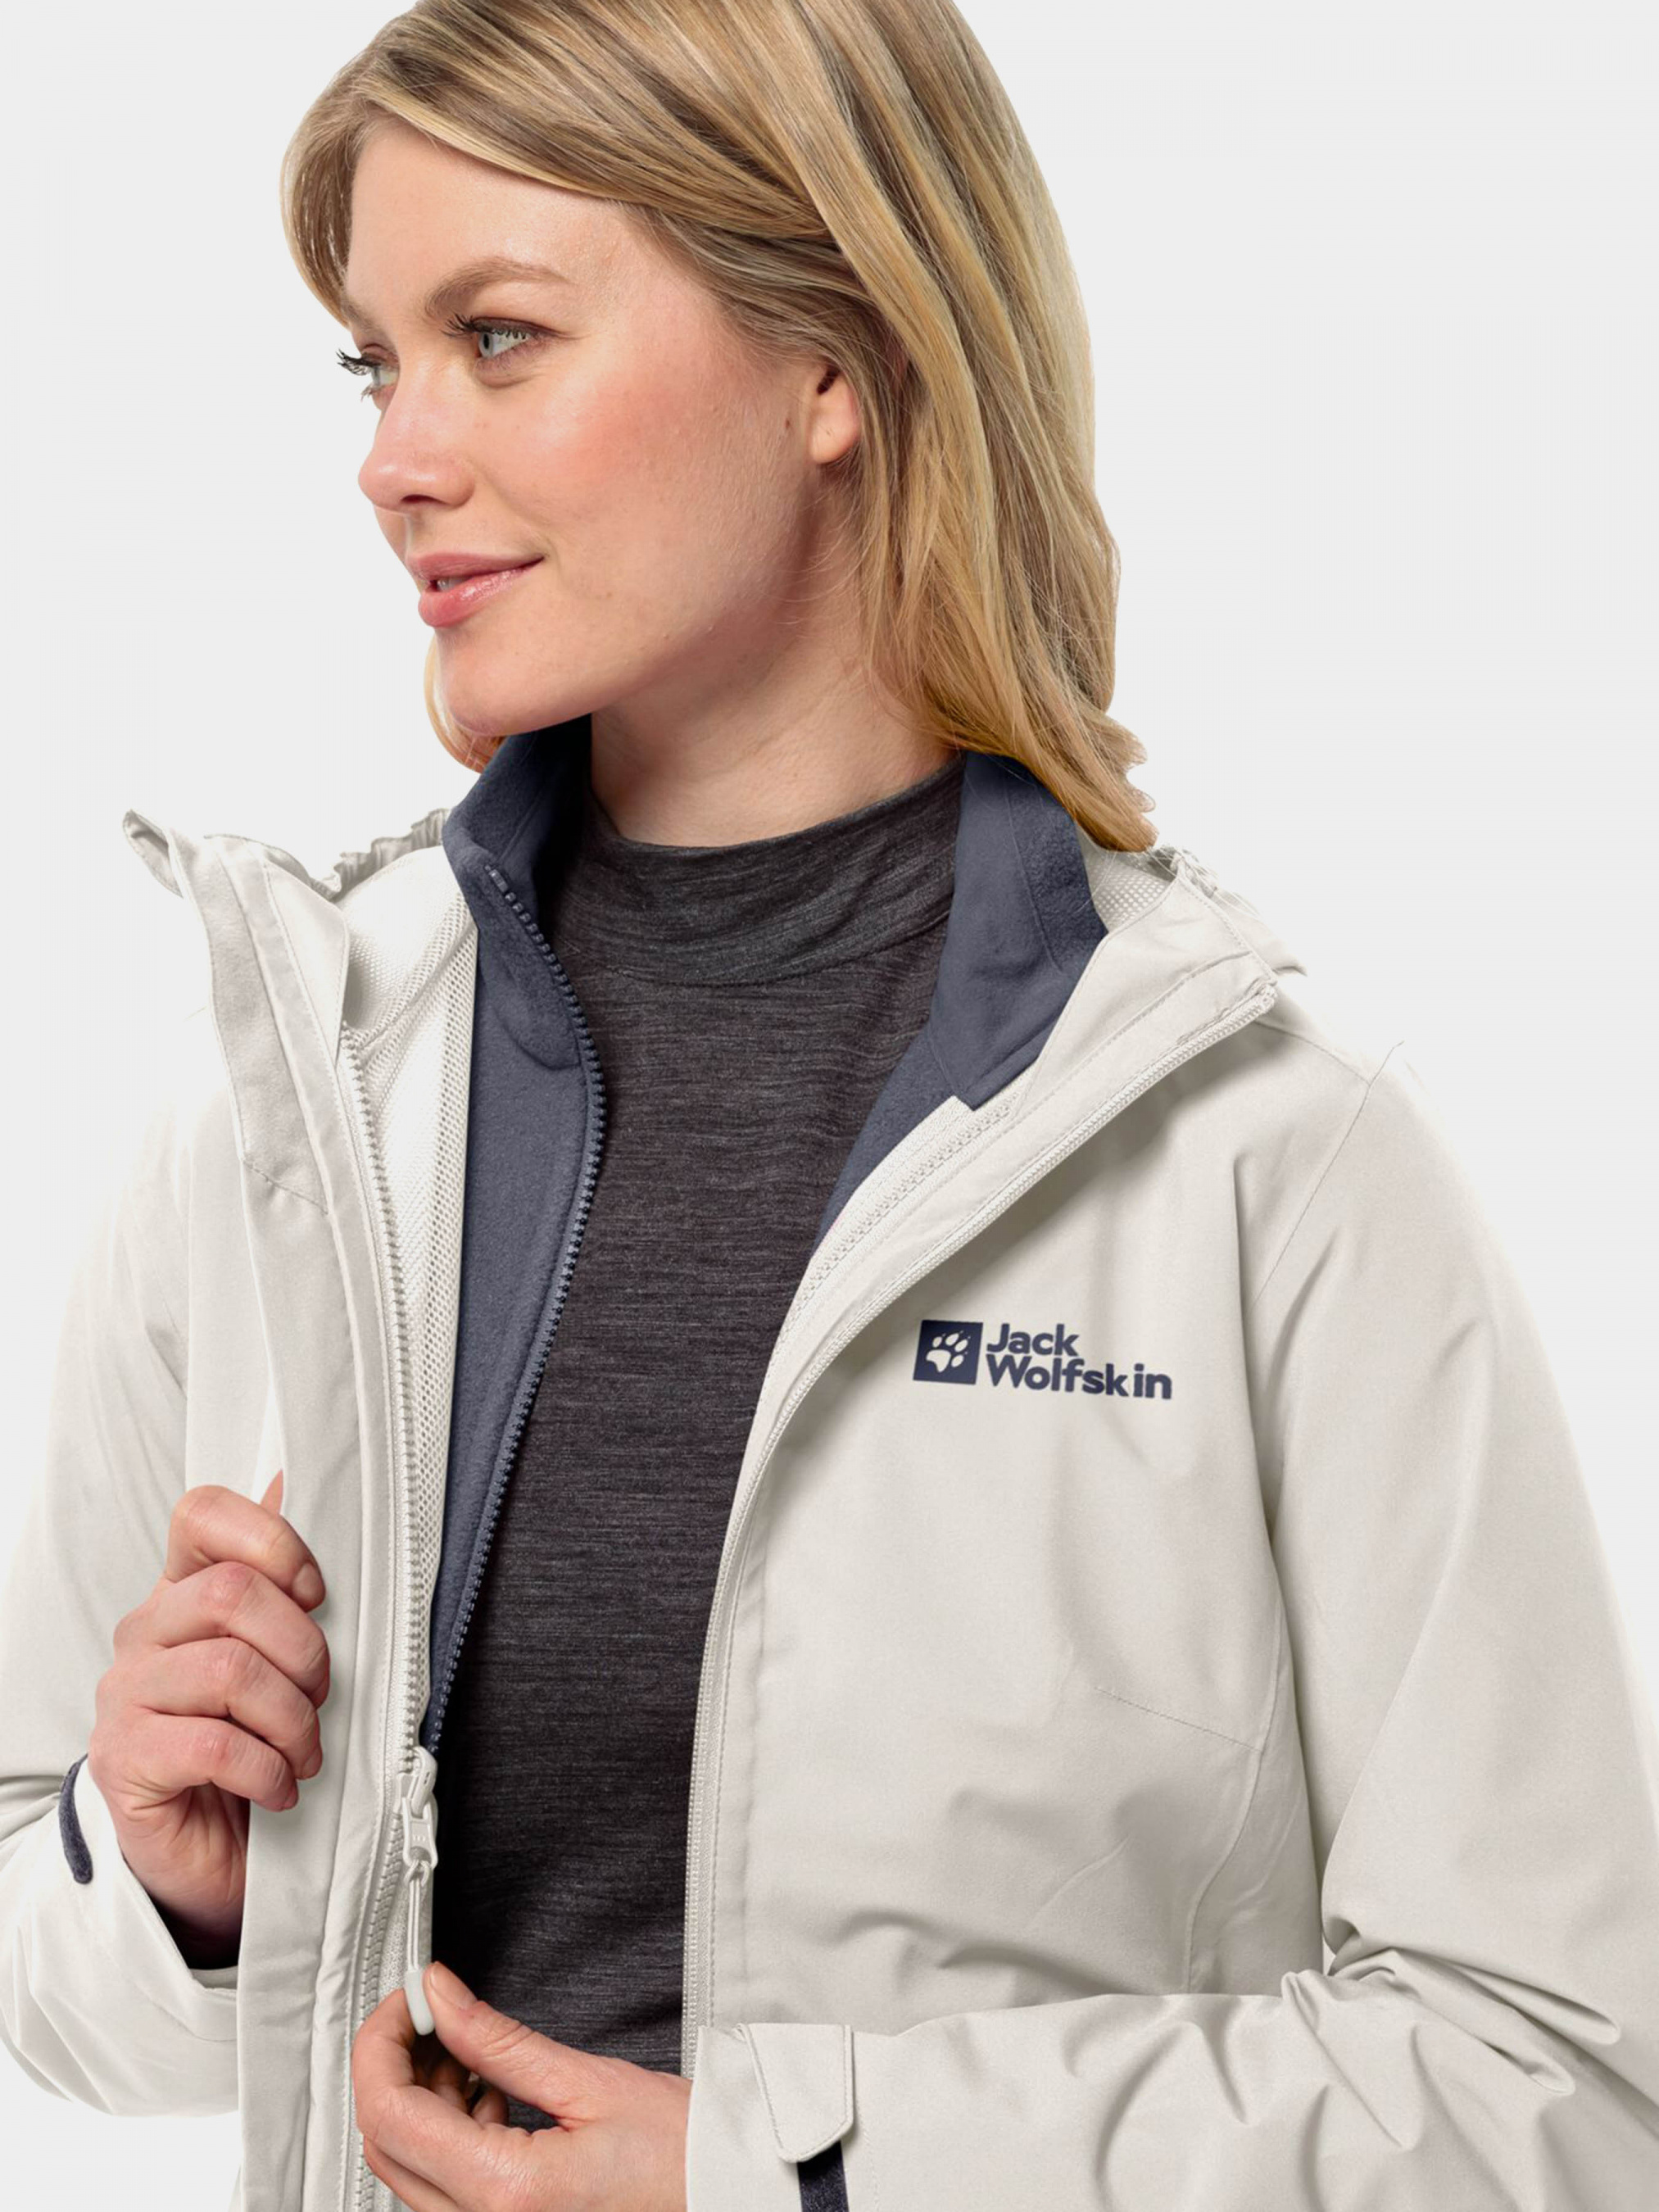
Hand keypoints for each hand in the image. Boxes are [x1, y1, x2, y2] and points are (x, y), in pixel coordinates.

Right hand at [88, 1468, 330, 1964]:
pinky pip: (216, 1744)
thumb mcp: (284, 1659)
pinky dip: (269, 1769)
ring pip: (230, 1670)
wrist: (217, 1856)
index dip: (272, 1540)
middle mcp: (145, 1633)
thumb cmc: (258, 1745)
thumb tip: (292, 1478)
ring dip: (293, 1719)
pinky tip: (282, 1789)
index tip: (316, 1592)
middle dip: (302, 1648)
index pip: (202, 1514)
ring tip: (305, 1753)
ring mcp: (125, 1696)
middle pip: (231, 1591)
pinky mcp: (124, 1761)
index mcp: (183, 1592)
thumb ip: (284, 1580)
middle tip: (321, 1698)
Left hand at [352, 1961, 689, 2210]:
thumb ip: (498, 2040)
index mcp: (504, 2193)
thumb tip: (440, 1996)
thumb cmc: (683, 2158)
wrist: (725, 2200)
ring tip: (466, 2046)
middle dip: (395, 2063)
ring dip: (421, 2096)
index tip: (408, 1997)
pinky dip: (447, 2131)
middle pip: (386, 2142)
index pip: (389, 2113)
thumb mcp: (588, 2081)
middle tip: (429, 2008)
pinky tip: (486, 2092)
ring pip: (409, 2165)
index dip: (382, 2041)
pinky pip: (442, 2187)